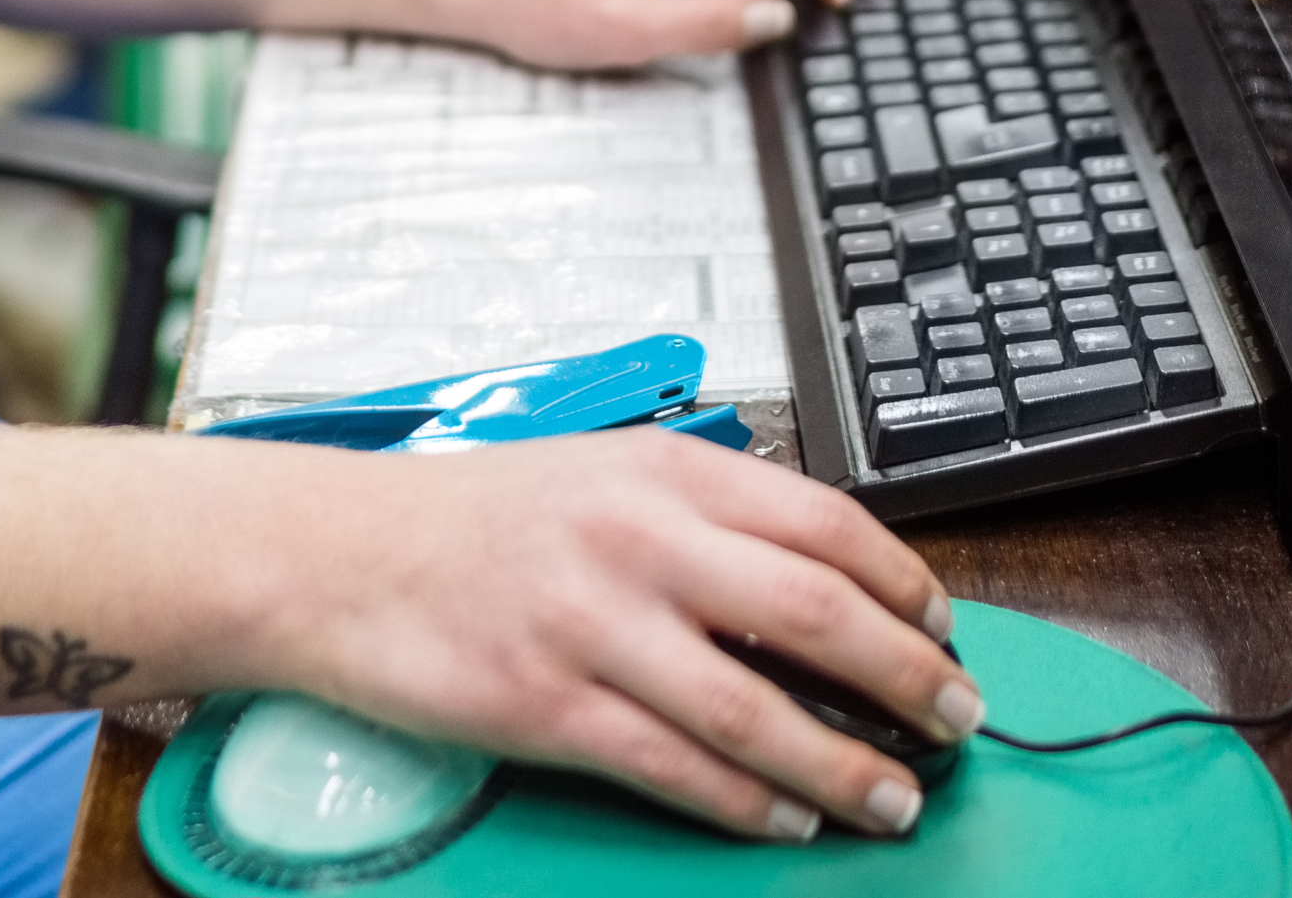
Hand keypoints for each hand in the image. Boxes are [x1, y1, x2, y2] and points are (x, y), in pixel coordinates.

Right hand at [257, 429, 969, 840]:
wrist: (335, 554)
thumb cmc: (472, 521)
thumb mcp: (600, 476)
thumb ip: (703, 516)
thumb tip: (823, 585)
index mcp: (662, 471)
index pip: (824, 523)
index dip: (907, 584)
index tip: (946, 630)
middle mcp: (636, 540)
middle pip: (814, 614)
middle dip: (908, 677)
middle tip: (956, 721)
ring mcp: (590, 625)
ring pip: (754, 709)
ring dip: (845, 765)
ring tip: (895, 797)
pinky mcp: (545, 706)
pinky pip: (675, 768)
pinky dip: (749, 804)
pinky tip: (789, 820)